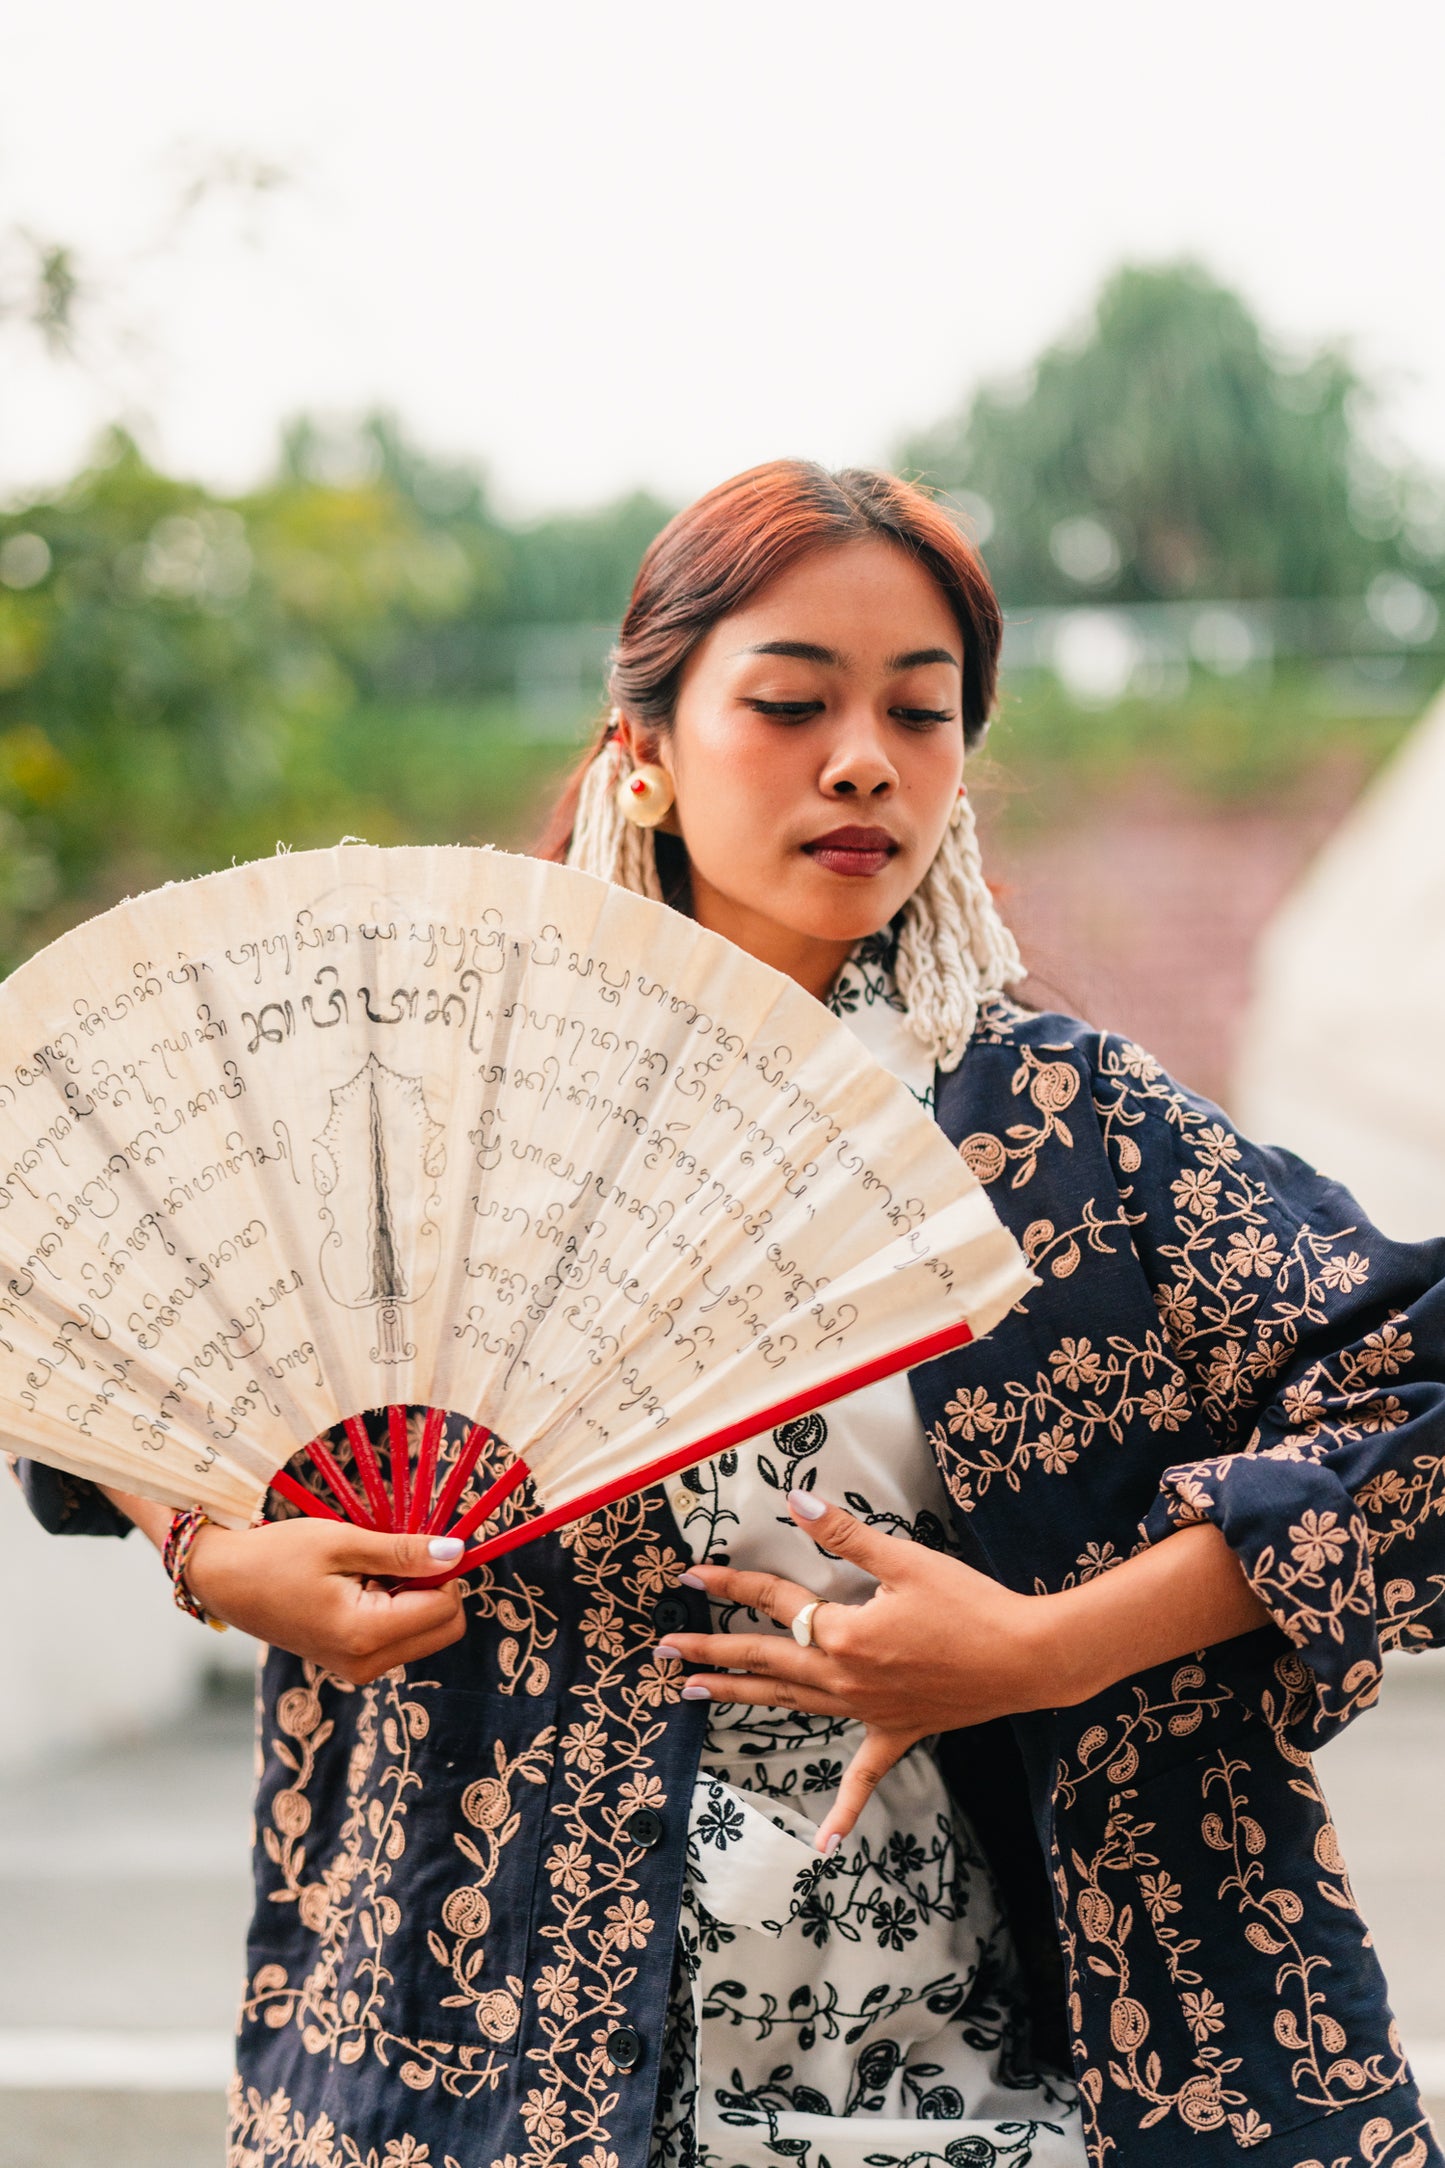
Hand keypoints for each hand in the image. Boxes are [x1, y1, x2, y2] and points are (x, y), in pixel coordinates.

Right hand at [185, 1518, 467, 1683]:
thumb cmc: (278, 1555)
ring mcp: (359, 1670)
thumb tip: (457, 1553)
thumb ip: (404, 1552)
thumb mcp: (343, 1542)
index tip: (422, 1541)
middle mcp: (366, 1665)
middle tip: (398, 1555)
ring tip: (369, 1570)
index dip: (446, 1570)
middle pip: (444, 1628)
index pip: (446, 1609)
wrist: (226, 1582)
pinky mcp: (353, 1664)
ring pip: (426, 1632)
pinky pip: (401, 1637)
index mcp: (364, 1635)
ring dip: (415, 1596)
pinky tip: (362, 1585)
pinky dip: (397, 1607)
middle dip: (436, 1587)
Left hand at [658, 1492, 1073, 1849]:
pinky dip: (843, 1807)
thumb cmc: (971, 1605)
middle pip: (764, 1661)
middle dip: (709, 1652)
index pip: (773, 1602)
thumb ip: (846, 1534)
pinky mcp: (898, 1730)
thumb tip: (796, 1499)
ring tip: (696, 1693)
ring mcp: (868, 1710)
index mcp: (843, 1634)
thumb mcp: (906, 1560)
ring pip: (790, 1703)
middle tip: (663, 1651)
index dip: (730, 1584)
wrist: (1027, 1658)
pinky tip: (823, 1843)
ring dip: (741, 1697)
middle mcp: (844, 1678)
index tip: (690, 1577)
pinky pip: (865, 1773)